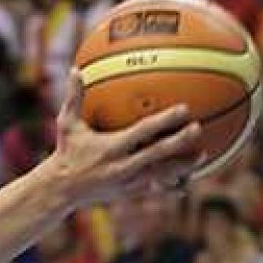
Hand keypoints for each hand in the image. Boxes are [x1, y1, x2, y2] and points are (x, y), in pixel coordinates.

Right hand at [43, 70, 202, 207]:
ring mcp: (128, 182)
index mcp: (111, 147)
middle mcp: (122, 166)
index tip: (184, 109)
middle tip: (199, 128)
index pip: (143, 131)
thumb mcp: (66, 125)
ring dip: (184, 167)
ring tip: (203, 155)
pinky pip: (155, 191)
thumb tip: (74, 69)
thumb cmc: (65, 152)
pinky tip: (186, 184)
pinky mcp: (130, 194)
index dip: (165, 120)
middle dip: (180, 142)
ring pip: (162, 175)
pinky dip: (171, 188)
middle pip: (158, 154)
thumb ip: (74, 98)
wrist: (60, 190)